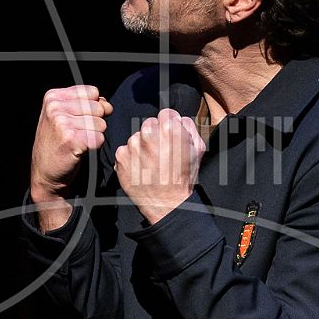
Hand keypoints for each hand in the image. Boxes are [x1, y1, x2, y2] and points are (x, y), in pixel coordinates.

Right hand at [30, 85, 111, 198]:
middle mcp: (55, 107)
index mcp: (53, 97)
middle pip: (98, 108)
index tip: (81, 118)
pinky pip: (100, 138)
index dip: (94, 106)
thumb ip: (86, 104)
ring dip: (94, 135)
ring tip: (77, 141)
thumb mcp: (63, 115)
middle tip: (78, 133)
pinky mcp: (72, 140)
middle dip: (95, 122)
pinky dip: (94, 146)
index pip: (93, 92)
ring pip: (101, 124)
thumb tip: (107, 105)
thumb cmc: (56, 143)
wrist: (44, 171)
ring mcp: (62, 123)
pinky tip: (80, 149)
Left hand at [114, 108, 204, 224]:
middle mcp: (148, 133)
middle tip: (161, 153)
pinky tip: (141, 169)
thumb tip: (179, 118)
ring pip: (137, 137)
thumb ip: (189, 127)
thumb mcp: (198, 149)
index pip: (166, 114)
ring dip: (142, 147)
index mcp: (169, 129)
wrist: (167, 204)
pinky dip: (131, 158)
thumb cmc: (184, 178)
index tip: (170, 137)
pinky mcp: (121, 157)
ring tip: (152, 164)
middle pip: (150, 124)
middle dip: (155, 135)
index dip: (170, 125)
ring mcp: (132, 145)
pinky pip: (126, 150)